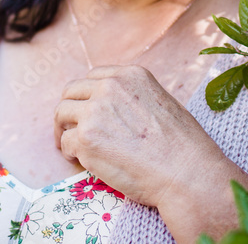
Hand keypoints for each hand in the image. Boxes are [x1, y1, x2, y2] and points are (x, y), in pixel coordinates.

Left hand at [53, 64, 227, 209]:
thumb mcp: (161, 101)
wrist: (186, 172)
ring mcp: (95, 112)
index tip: (86, 109)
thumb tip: (115, 109)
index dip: (87, 95)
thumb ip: (133, 97)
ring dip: (63, 129)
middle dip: (69, 110)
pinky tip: (79, 160)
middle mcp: (109, 87)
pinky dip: (69, 152)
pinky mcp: (86, 138)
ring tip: (70, 145)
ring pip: (61, 113)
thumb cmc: (182, 145)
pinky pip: (65, 142)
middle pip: (71, 91)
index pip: (94, 77)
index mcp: (130, 75)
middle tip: (70, 127)